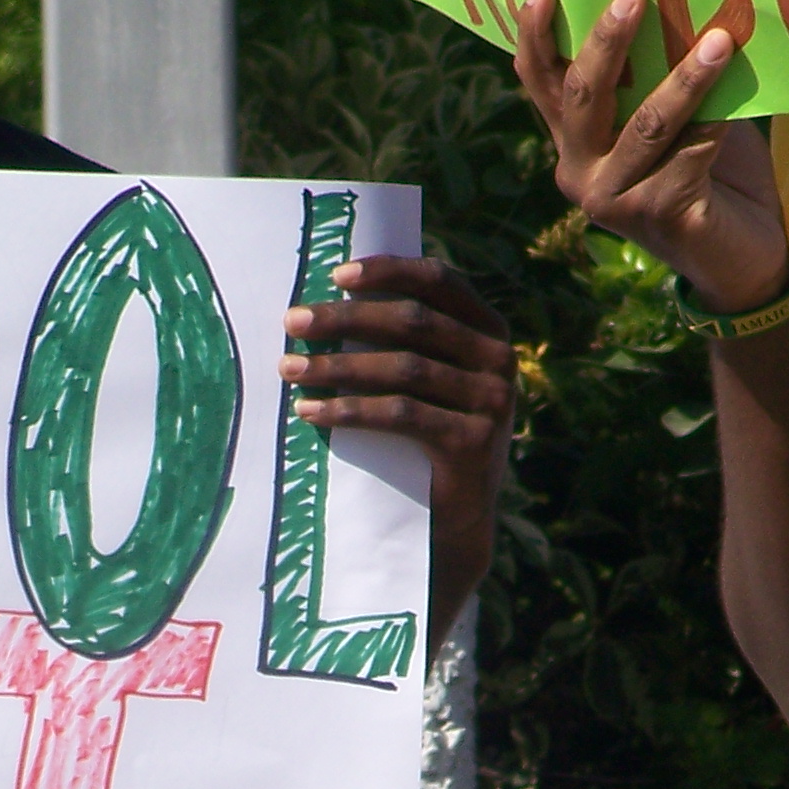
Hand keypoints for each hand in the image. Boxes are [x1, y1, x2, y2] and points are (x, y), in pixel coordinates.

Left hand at [281, 254, 517, 644]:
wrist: (454, 518)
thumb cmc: (426, 436)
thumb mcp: (427, 379)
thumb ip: (406, 339)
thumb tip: (330, 298)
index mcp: (489, 330)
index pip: (440, 281)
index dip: (389, 271)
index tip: (337, 275)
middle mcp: (499, 359)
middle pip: (412, 322)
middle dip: (346, 319)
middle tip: (292, 322)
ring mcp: (492, 401)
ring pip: (402, 368)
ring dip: (337, 366)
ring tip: (289, 368)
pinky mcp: (473, 442)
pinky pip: (399, 415)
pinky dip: (347, 411)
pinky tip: (309, 411)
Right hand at [512, 0, 788, 313]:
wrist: (740, 257)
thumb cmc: (710, 173)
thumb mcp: (674, 117)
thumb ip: (658, 76)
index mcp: (573, 142)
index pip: (541, 82)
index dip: (535, 34)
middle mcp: (579, 171)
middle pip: (582, 94)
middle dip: (606, 39)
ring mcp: (613, 199)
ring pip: (645, 123)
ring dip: (686, 78)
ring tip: (721, 39)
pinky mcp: (657, 216)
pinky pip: (689, 153)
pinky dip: (717, 119)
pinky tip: (739, 94)